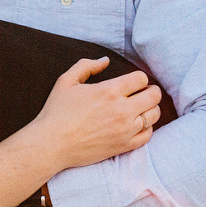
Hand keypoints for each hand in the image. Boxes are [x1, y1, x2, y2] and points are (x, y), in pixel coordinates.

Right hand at [30, 57, 161, 170]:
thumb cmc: (56, 112)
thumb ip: (87, 66)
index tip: (132, 82)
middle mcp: (122, 110)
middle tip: (142, 93)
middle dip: (150, 91)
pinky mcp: (124, 146)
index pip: (141, 79)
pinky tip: (136, 124)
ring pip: (154, 115)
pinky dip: (146, 127)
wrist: (51, 144)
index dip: (138, 78)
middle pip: (154, 95)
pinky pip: (148, 134)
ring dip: (150, 109)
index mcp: (109, 91)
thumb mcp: (66, 81)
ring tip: (140, 108)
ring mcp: (125, 130)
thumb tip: (105, 61)